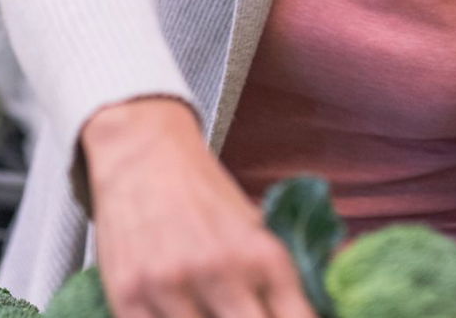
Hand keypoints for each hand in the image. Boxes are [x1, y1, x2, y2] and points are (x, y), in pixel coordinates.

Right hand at [81, 98, 315, 317]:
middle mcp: (220, 272)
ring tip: (206, 308)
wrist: (141, 153)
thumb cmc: (202, 194)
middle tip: (242, 312)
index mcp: (263, 257)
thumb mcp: (257, 227)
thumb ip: (284, 279)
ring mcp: (171, 287)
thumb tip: (327, 305)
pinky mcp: (128, 296)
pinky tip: (175, 311)